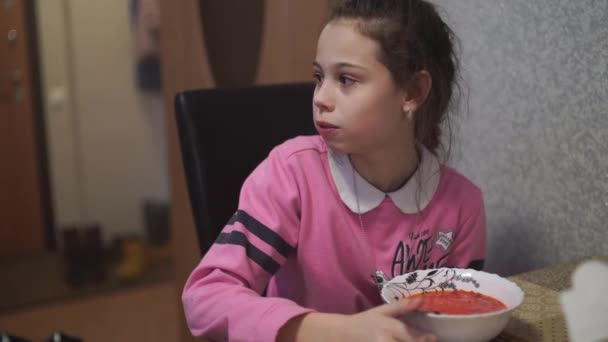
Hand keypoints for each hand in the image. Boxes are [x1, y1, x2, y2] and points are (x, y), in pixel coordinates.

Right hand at [278, 298, 435, 341]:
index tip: (432, 337)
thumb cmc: (364, 321)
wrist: (342, 335)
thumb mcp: (381, 311)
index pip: (410, 335)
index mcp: (387, 326)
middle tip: (428, 339)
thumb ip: (402, 306)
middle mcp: (384, 341)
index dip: (425, 338)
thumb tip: (422, 299)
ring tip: (416, 340)